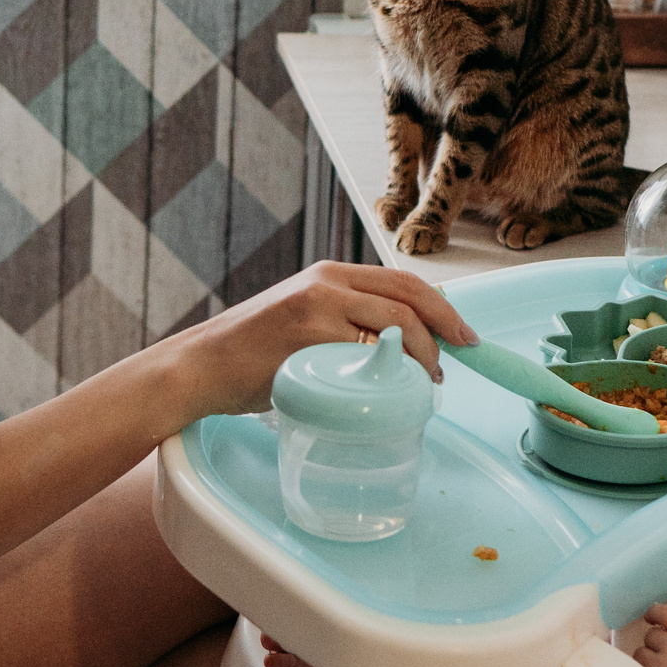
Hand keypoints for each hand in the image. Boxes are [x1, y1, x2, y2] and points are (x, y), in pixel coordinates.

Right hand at [168, 261, 475, 418]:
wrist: (202, 365)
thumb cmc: (253, 352)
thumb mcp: (304, 319)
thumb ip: (345, 321)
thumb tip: (403, 345)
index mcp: (328, 274)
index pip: (402, 282)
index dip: (443, 309)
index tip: (464, 335)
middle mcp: (325, 283)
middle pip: (407, 300)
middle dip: (443, 333)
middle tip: (455, 364)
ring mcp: (316, 310)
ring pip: (393, 327)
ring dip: (420, 359)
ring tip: (423, 384)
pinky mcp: (306, 340)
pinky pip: (364, 355)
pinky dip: (388, 375)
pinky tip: (391, 391)